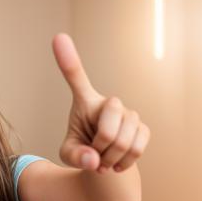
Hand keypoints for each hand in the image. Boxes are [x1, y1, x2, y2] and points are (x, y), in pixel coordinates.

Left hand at [52, 33, 150, 173]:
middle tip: (94, 156)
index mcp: (84, 101)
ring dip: (110, 160)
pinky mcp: (143, 127)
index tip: (58, 37)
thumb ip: (75, 157)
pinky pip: (137, 149)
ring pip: (123, 142)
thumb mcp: (69, 154)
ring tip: (103, 160)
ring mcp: (128, 113)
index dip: (67, 58)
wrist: (104, 160)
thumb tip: (93, 160)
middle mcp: (108, 102)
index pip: (76, 77)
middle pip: (107, 130)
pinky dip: (123, 163)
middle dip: (100, 150)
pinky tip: (116, 162)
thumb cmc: (82, 151)